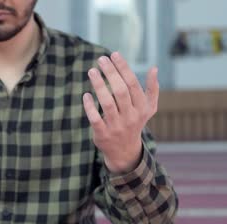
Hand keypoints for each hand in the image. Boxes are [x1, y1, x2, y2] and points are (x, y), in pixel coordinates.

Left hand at [83, 52, 158, 173]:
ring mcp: (116, 126)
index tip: (114, 54)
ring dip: (99, 86)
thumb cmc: (135, 123)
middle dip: (111, 73)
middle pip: (120, 91)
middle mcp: (130, 116)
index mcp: (142, 108)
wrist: (125, 151)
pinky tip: (86, 95)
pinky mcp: (103, 134)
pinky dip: (90, 107)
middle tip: (101, 59)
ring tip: (91, 71)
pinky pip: (95, 119)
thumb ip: (152, 89)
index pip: (132, 84)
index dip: (123, 68)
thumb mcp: (148, 109)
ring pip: (107, 103)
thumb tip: (154, 68)